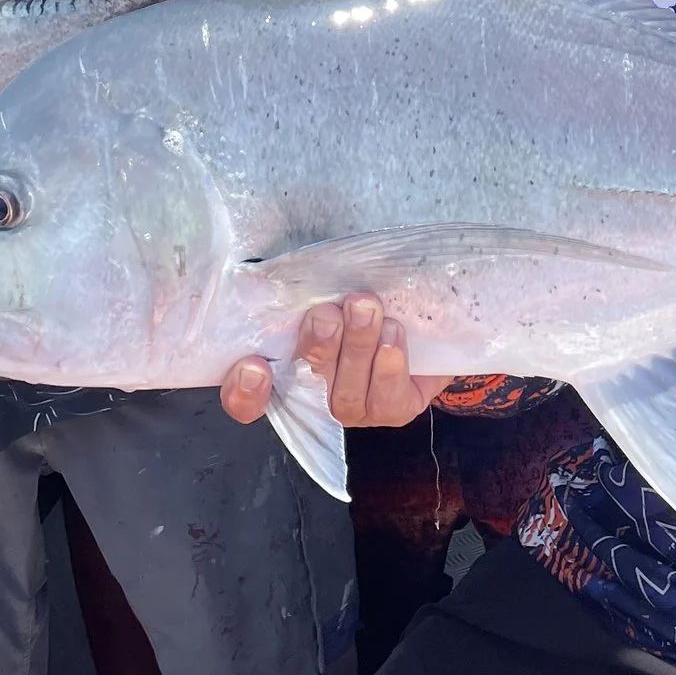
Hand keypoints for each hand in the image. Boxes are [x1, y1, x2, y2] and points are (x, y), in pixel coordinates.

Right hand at [218, 293, 454, 427]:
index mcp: (289, 362)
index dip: (243, 390)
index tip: (255, 365)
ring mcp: (355, 406)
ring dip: (357, 346)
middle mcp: (318, 389)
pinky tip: (394, 338)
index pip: (247, 395)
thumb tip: (295, 264)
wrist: (431, 319)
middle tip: (329, 312)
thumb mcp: (337, 286)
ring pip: (346, 392)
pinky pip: (387, 400)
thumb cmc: (372, 296)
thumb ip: (312, 283)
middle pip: (307, 374)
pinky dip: (389, 367)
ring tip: (367, 308)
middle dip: (319, 343)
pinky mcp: (393, 410)